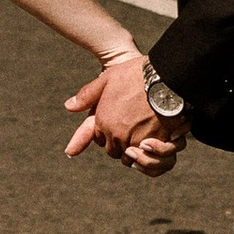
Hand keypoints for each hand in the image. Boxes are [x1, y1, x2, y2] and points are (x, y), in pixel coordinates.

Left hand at [64, 50, 181, 169]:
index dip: (107, 134)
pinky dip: (152, 154)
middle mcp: (116, 135)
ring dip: (135, 151)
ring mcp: (136, 141)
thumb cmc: (135, 75)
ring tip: (143, 138)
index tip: (117, 125)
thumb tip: (69, 106)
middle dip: (119, 144)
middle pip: (114, 151)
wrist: (164, 76)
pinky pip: (150, 159)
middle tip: (130, 132)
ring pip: (132, 158)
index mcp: (102, 122)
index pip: (99, 140)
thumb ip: (87, 95)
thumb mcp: (106, 79)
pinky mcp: (157, 145)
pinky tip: (155, 141)